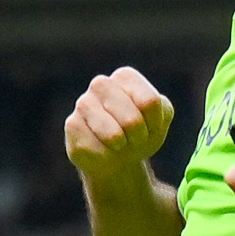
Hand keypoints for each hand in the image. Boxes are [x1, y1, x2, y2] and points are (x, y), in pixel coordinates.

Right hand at [65, 68, 174, 183]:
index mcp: (125, 77)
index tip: (150, 126)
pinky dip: (106, 156)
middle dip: (138, 137)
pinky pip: (97, 149)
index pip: (150, 102)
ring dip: (122, 146)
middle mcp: (101, 84)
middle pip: (132, 119)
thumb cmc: (141, 133)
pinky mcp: (72, 126)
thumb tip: (145, 109)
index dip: (155, 123)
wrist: (116, 158)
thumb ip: (162, 110)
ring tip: (119, 144)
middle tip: (134, 138)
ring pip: (113, 135)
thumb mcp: (160, 120)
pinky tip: (102, 149)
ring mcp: (83, 103)